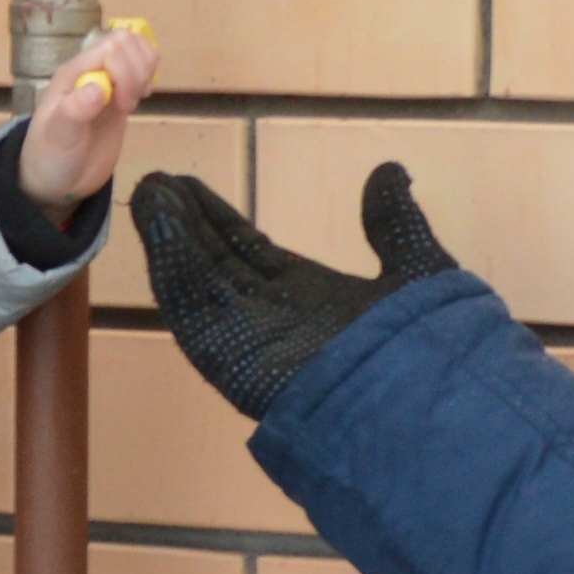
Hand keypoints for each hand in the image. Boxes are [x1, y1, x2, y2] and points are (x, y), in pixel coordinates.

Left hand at [13, 22, 163, 215]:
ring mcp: (106, 81)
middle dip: (138, 70)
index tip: (122, 106)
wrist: (56, 181)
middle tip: (128, 105)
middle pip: (128, 41)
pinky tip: (139, 100)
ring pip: (138, 50)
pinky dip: (148, 79)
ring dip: (146, 71)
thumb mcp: (58, 137)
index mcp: (74, 73)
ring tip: (134, 100)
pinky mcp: (119, 94)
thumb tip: (98, 88)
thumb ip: (75, 111)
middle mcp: (91, 70)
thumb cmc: (50, 156)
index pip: (112, 45)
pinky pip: (141, 69)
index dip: (126, 70)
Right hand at [127, 160, 457, 419]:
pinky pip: (193, 306)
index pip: (253, 253)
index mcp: (312, 302)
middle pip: (216, 265)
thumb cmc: (425, 343)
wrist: (420, 403)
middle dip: (187, 224)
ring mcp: (248, 340)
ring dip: (170, 236)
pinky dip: (171, 263)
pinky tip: (155, 221)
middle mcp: (274, 321)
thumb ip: (392, 221)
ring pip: (199, 280)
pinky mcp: (229, 357)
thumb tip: (388, 170)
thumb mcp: (414, 264)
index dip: (221, 220)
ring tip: (147, 190)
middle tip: (156, 180)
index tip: (191, 185)